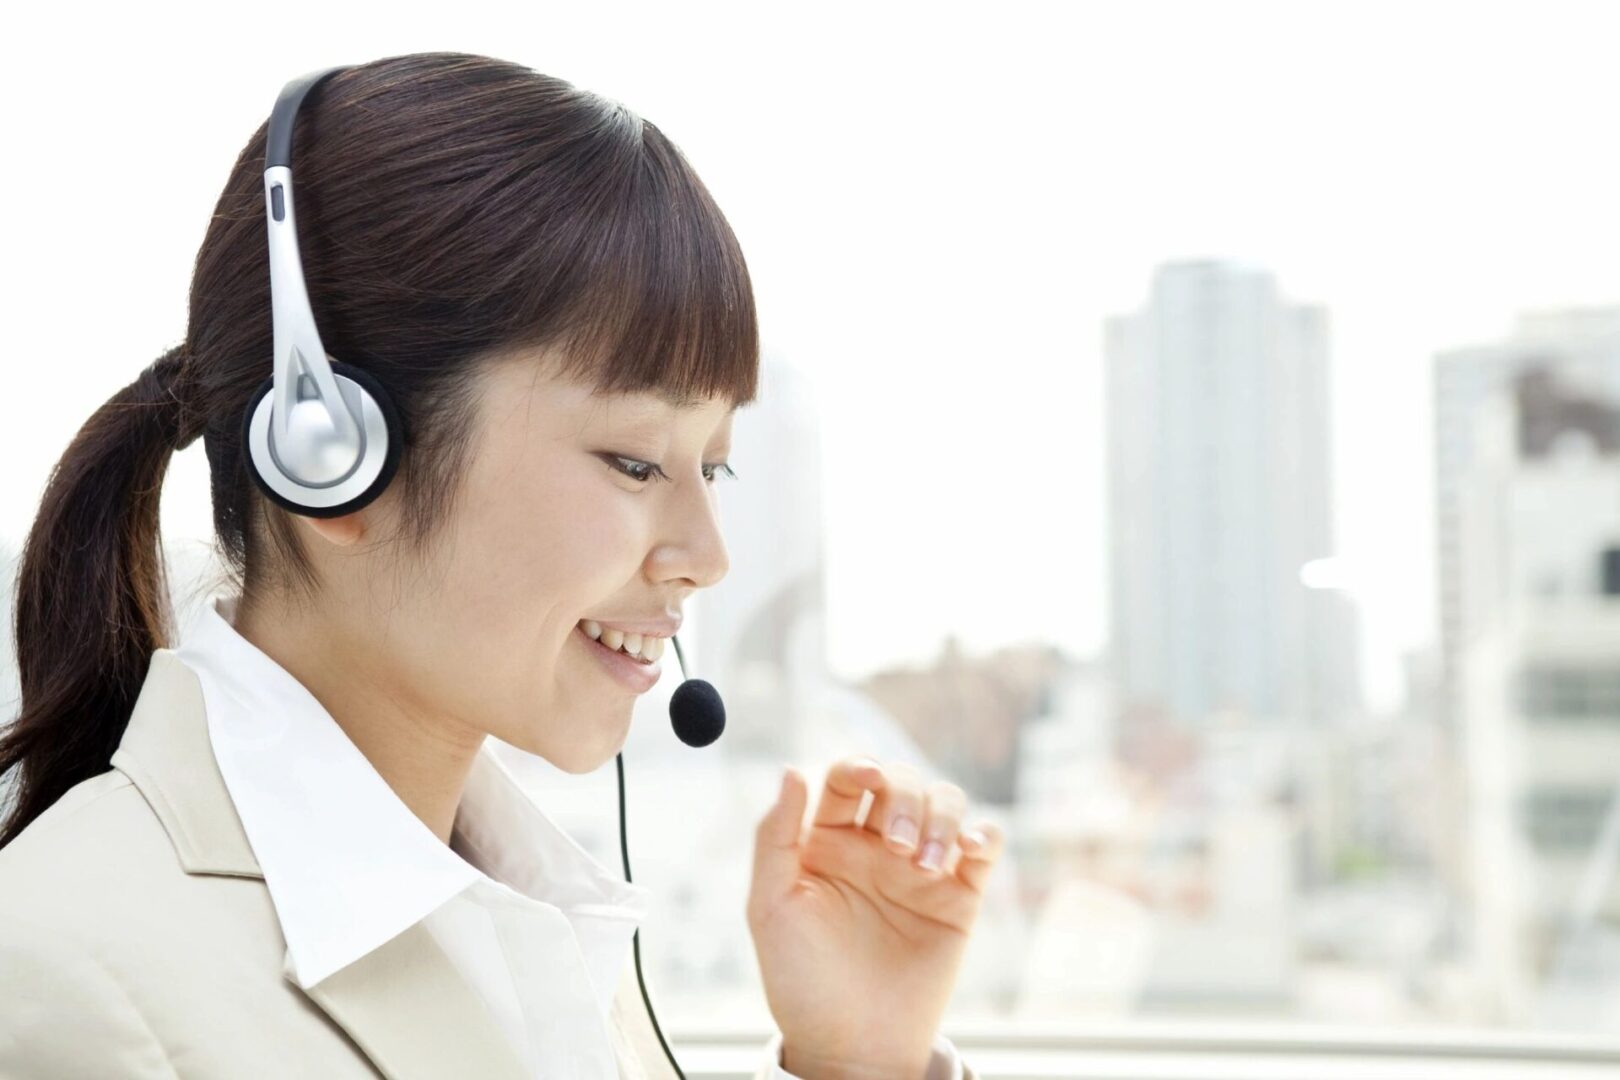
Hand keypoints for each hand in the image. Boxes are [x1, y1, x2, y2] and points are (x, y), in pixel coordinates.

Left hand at [747, 756, 1003, 1078]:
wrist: (851, 1045)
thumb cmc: (801, 980)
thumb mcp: (770, 907)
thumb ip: (775, 836)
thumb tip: (792, 770)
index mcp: (826, 841)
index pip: (846, 779)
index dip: (858, 765)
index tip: (866, 778)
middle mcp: (874, 846)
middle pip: (900, 781)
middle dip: (903, 797)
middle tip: (894, 846)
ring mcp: (918, 869)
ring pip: (944, 803)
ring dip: (939, 816)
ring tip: (925, 861)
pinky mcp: (957, 897)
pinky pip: (983, 846)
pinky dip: (984, 834)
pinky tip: (969, 850)